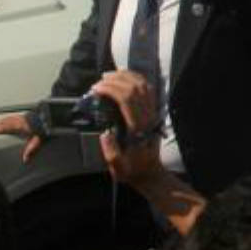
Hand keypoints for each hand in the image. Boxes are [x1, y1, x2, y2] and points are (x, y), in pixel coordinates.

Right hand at [0, 113, 43, 161]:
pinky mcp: (23, 116)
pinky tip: (2, 119)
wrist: (49, 118)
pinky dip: (4, 118)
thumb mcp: (37, 140)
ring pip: (6, 118)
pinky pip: (10, 116)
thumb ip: (30, 149)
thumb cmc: (43, 129)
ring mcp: (20, 117)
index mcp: (19, 126)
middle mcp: (18, 120)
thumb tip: (25, 159)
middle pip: (3, 122)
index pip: (4, 127)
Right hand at [92, 71, 163, 188]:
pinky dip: (137, 79)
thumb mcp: (118, 169)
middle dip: (115, 80)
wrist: (151, 173)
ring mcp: (153, 114)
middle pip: (134, 88)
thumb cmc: (131, 171)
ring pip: (143, 86)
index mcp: (138, 129)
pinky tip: (125, 77)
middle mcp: (147, 117)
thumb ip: (111, 153)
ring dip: (126, 77)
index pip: (127, 99)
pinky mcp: (154, 113)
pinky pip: (149, 90)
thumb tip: (104, 133)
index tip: (96, 89)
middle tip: (99, 82)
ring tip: (109, 76)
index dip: (111, 89)